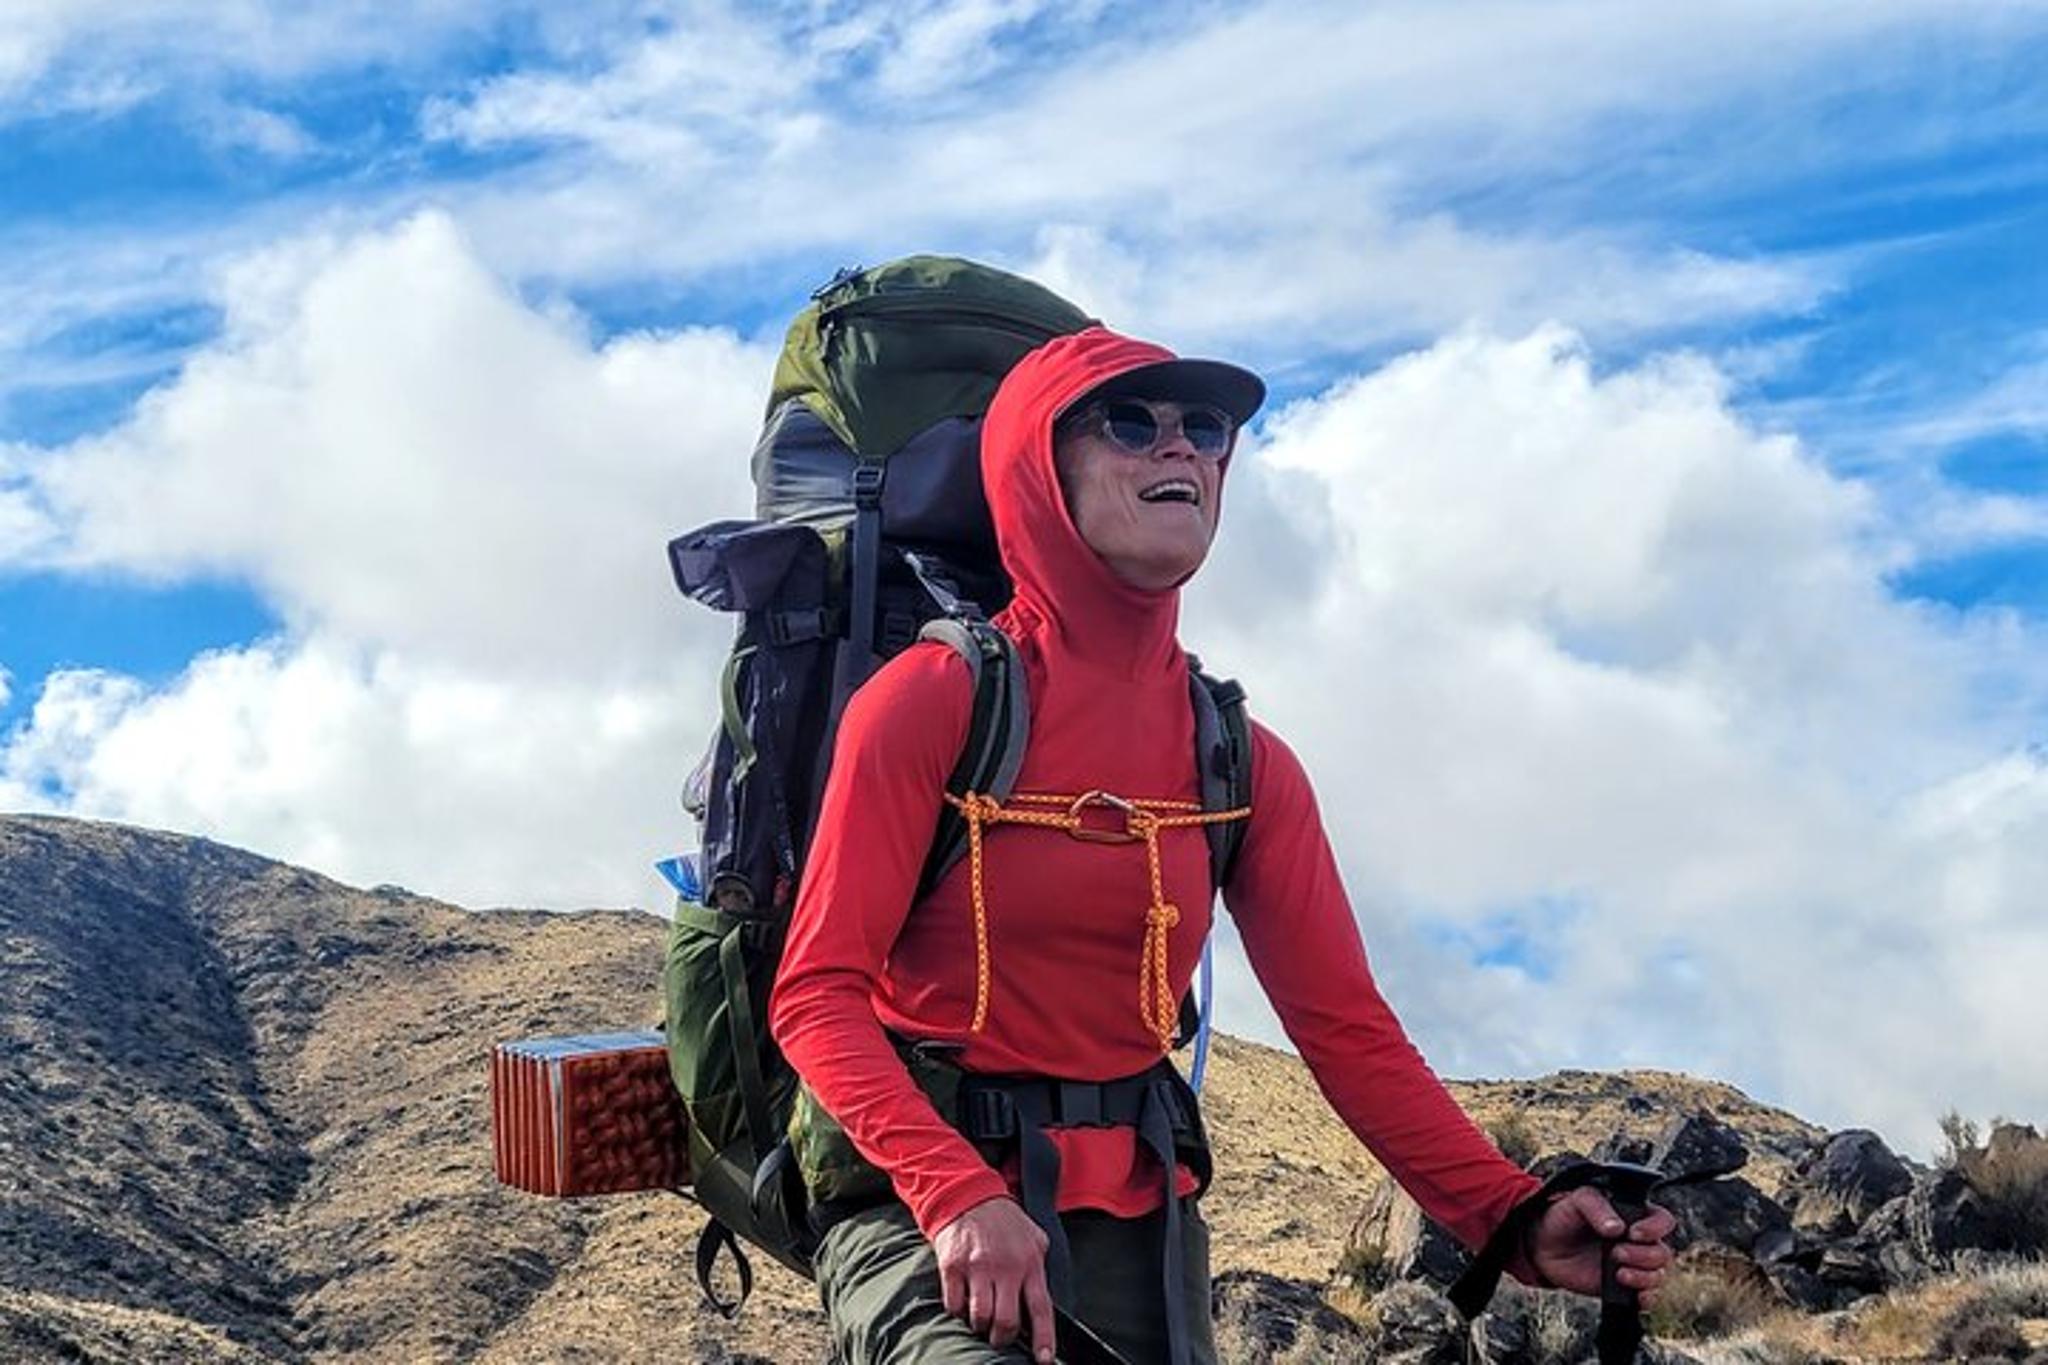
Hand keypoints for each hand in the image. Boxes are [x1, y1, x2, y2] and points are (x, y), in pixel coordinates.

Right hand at [932, 1197, 1056, 1362]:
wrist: (968, 1195)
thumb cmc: (1004, 1220)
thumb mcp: (1034, 1236)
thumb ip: (1040, 1265)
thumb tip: (1045, 1295)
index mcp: (1029, 1262)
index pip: (1041, 1308)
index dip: (1044, 1338)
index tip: (1043, 1360)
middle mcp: (1005, 1267)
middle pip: (1007, 1321)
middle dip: (1003, 1337)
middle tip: (1000, 1335)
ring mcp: (977, 1267)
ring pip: (980, 1318)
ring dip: (980, 1326)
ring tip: (980, 1318)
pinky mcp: (952, 1266)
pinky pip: (953, 1305)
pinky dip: (957, 1311)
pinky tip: (962, 1299)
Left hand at [1526, 1188, 1676, 1302]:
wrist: (1543, 1245)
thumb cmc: (1563, 1217)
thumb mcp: (1577, 1201)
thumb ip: (1597, 1207)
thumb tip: (1617, 1228)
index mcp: (1633, 1215)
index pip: (1663, 1220)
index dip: (1655, 1228)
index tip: (1633, 1233)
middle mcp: (1638, 1241)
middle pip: (1662, 1252)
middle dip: (1643, 1256)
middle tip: (1616, 1253)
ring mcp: (1633, 1265)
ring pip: (1658, 1275)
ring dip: (1643, 1277)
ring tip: (1618, 1274)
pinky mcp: (1625, 1287)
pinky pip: (1648, 1296)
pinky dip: (1647, 1298)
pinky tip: (1636, 1296)